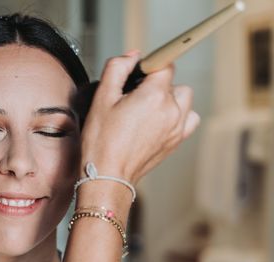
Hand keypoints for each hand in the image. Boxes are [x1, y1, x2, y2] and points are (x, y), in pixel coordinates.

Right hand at [80, 51, 199, 184]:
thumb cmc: (102, 142)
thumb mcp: (101, 98)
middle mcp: (171, 109)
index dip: (148, 67)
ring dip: (170, 99)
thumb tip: (132, 56)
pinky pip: (189, 118)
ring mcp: (177, 126)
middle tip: (134, 98)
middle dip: (156, 84)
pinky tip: (160, 121)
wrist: (108, 176)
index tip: (138, 74)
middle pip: (173, 81)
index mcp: (154, 95)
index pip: (164, 64)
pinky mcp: (177, 140)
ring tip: (147, 111)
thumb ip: (117, 68)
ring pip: (184, 98)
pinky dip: (179, 115)